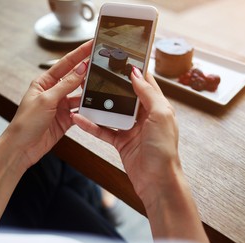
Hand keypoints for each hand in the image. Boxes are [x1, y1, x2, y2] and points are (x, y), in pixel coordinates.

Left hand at [4, 40, 91, 168]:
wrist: (22, 148)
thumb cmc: (26, 123)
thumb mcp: (46, 100)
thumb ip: (66, 85)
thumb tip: (81, 69)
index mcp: (44, 83)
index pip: (65, 64)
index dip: (79, 54)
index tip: (91, 44)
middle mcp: (53, 93)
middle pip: (74, 79)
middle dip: (87, 72)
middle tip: (102, 64)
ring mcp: (60, 107)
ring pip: (80, 96)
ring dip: (88, 94)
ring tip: (101, 87)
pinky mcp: (65, 120)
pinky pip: (80, 112)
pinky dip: (87, 110)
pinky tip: (94, 107)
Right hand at [72, 67, 180, 207]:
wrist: (156, 181)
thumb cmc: (163, 150)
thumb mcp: (160, 116)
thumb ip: (148, 94)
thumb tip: (136, 74)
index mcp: (158, 106)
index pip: (145, 83)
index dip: (134, 70)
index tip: (120, 59)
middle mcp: (144, 116)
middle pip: (125, 96)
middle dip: (111, 86)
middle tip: (96, 75)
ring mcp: (131, 128)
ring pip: (112, 112)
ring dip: (98, 105)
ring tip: (84, 95)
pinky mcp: (121, 141)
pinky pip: (104, 130)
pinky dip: (92, 125)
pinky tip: (81, 119)